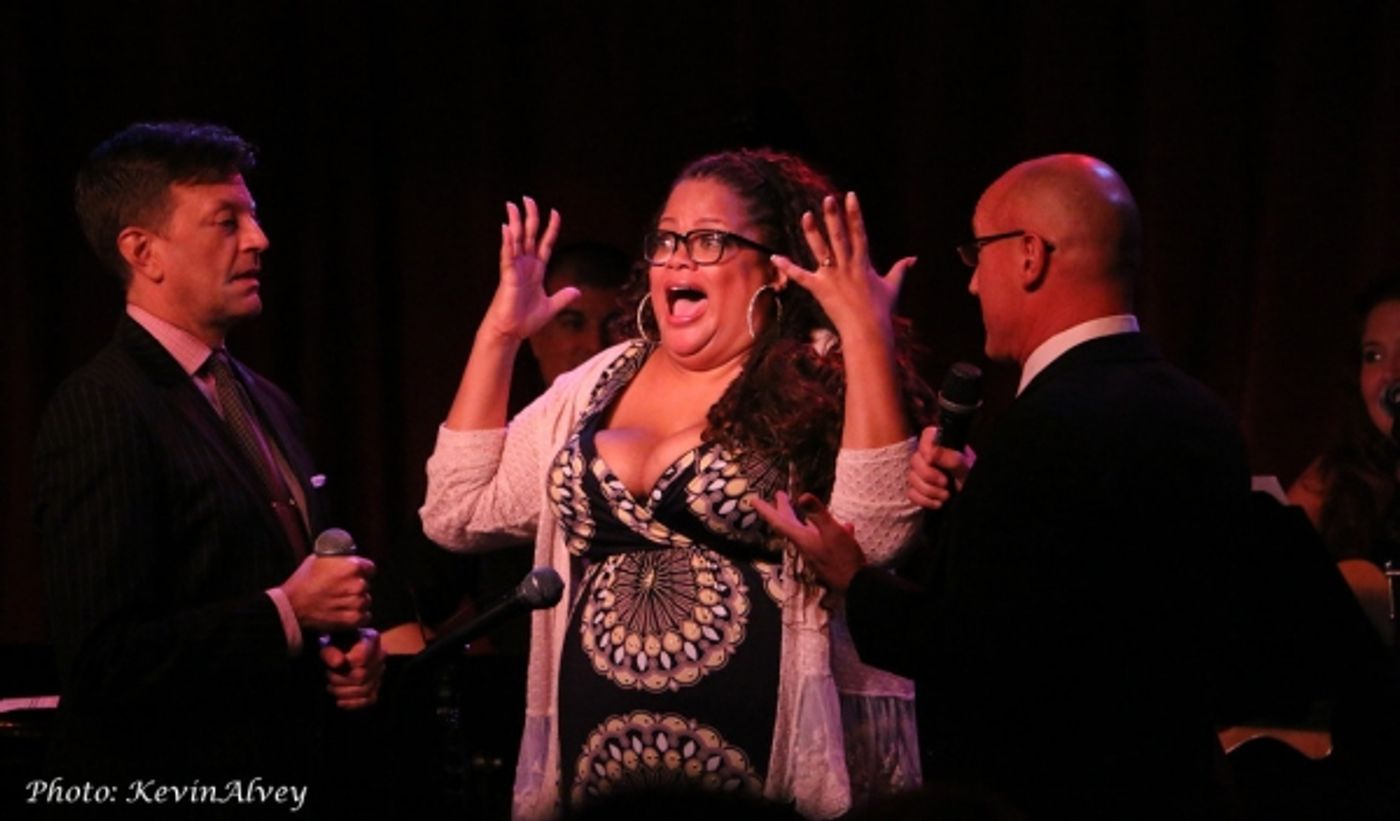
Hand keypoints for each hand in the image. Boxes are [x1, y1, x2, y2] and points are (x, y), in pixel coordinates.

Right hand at [281, 554, 374, 632]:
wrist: (292, 606)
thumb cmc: (303, 582)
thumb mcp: (319, 559)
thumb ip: (338, 558)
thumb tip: (347, 556)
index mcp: (352, 566)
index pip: (369, 568)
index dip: (361, 572)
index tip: (352, 576)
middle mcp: (358, 584)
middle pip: (366, 585)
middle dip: (355, 587)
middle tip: (339, 590)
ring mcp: (357, 602)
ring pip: (365, 601)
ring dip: (355, 602)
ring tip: (338, 602)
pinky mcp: (354, 618)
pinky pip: (364, 616)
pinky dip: (356, 615)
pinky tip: (342, 612)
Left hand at [320, 629, 384, 709]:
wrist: (341, 648)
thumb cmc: (334, 644)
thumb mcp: (328, 644)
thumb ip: (331, 652)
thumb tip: (339, 664)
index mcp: (371, 639)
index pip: (360, 659)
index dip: (343, 668)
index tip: (330, 668)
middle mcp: (381, 656)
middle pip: (361, 677)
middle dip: (340, 681)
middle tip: (327, 677)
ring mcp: (380, 672)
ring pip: (365, 690)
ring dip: (343, 693)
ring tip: (331, 688)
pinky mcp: (377, 686)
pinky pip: (370, 699)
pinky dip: (353, 704)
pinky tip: (340, 702)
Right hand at [480, 196, 577, 340]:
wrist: (511, 332)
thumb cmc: (525, 320)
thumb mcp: (551, 307)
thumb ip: (563, 297)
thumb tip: (578, 291)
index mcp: (536, 270)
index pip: (545, 243)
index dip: (550, 228)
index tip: (555, 212)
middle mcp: (525, 265)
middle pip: (529, 235)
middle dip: (530, 216)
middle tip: (527, 198)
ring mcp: (515, 269)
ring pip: (516, 240)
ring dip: (515, 222)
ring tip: (512, 205)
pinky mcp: (507, 276)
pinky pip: (507, 255)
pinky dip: (507, 242)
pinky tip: (507, 228)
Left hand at [752, 491, 865, 591]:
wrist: (856, 585)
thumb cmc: (843, 558)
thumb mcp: (832, 531)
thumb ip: (818, 514)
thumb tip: (802, 496)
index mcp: (802, 539)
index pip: (779, 522)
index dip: (766, 510)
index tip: (753, 500)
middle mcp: (805, 546)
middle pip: (790, 525)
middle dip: (784, 509)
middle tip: (779, 495)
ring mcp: (815, 553)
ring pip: (806, 531)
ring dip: (803, 518)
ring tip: (803, 508)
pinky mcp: (826, 557)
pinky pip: (823, 539)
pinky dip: (828, 530)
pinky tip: (845, 526)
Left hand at [770, 192, 914, 339]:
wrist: (868, 331)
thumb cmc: (881, 311)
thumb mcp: (892, 287)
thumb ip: (900, 270)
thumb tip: (914, 258)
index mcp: (863, 263)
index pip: (859, 233)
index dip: (855, 213)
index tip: (850, 196)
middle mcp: (847, 266)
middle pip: (839, 236)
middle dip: (834, 216)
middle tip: (828, 199)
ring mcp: (832, 277)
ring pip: (821, 250)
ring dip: (813, 232)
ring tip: (806, 215)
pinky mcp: (820, 289)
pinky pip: (800, 277)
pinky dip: (787, 267)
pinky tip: (774, 257)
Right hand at [908, 425, 973, 509]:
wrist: (971, 500)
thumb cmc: (969, 480)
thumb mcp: (964, 469)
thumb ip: (949, 459)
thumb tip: (931, 452)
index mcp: (940, 447)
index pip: (927, 434)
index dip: (926, 446)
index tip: (931, 460)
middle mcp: (927, 458)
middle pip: (915, 460)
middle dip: (929, 476)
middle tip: (945, 483)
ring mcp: (920, 474)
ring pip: (912, 478)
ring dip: (929, 491)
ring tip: (946, 496)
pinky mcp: (917, 490)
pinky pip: (911, 493)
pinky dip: (925, 501)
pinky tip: (938, 503)